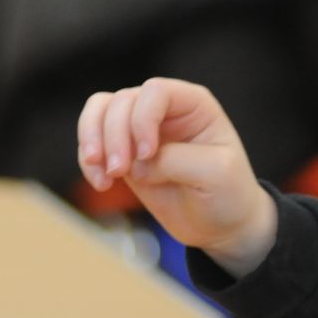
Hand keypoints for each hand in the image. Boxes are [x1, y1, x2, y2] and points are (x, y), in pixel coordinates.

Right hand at [76, 78, 277, 276]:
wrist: (221, 225)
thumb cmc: (228, 193)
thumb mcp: (216, 173)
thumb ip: (176, 161)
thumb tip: (136, 166)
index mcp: (193, 104)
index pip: (155, 91)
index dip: (143, 119)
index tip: (147, 154)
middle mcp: (164, 110)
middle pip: (122, 102)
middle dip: (113, 136)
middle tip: (120, 172)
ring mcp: (140, 130)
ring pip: (99, 113)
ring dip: (92, 141)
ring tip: (104, 176)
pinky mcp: (124, 154)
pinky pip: (92, 143)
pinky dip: (89, 161)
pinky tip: (101, 182)